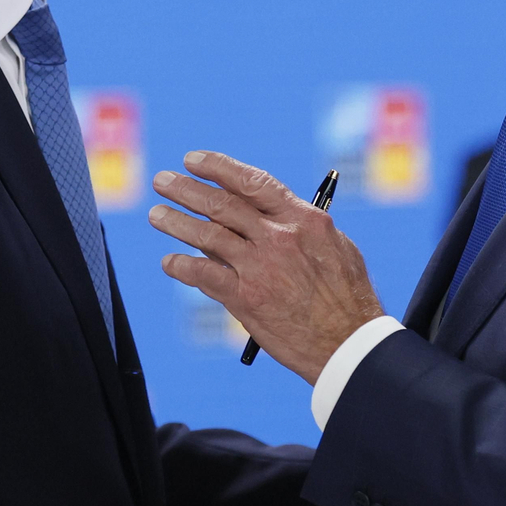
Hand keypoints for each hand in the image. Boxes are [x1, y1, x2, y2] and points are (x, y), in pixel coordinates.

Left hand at [149, 151, 384, 384]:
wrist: (349, 344)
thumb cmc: (348, 297)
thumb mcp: (336, 246)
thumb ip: (301, 227)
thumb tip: (268, 214)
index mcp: (303, 218)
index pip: (252, 181)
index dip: (218, 168)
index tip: (194, 160)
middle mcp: (278, 237)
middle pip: (222, 205)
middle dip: (187, 189)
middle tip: (163, 181)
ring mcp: (260, 267)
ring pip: (207, 235)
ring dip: (176, 222)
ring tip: (157, 214)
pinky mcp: (246, 299)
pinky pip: (204, 275)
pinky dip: (182, 266)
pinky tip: (170, 262)